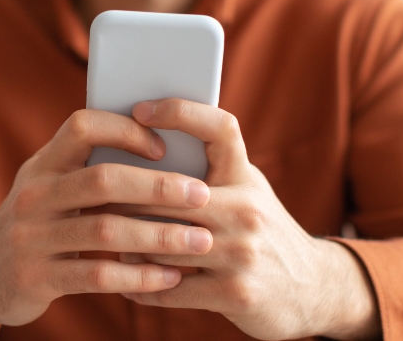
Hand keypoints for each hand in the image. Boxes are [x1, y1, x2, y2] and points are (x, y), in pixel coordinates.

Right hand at [0, 109, 214, 339]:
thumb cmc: (38, 222)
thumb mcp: (49, 185)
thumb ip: (89, 167)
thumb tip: (164, 144)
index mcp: (42, 164)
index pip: (82, 127)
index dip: (126, 131)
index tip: (164, 146)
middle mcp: (34, 195)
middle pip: (103, 180)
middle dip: (159, 187)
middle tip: (202, 195)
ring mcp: (31, 238)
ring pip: (105, 230)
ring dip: (160, 236)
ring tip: (200, 241)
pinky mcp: (36, 279)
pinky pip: (98, 275)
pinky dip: (139, 276)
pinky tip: (169, 277)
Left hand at [107, 99, 379, 340]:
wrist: (313, 290)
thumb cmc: (260, 232)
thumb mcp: (245, 192)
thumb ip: (206, 175)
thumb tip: (137, 152)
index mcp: (245, 176)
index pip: (219, 127)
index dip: (181, 111)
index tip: (142, 110)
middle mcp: (247, 208)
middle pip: (167, 193)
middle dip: (124, 197)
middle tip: (89, 196)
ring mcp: (243, 252)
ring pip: (161, 241)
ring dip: (127, 242)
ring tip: (102, 238)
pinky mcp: (236, 292)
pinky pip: (170, 287)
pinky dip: (142, 285)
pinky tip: (124, 279)